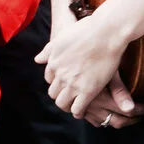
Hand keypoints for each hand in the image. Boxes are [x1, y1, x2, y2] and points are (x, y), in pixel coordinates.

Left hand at [37, 5, 143, 128]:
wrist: (105, 33)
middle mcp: (60, 75)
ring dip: (67, 106)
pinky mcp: (87, 91)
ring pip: (62, 103)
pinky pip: (77, 108)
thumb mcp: (62, 38)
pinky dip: (78, 112)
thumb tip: (38, 60)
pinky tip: (81, 112)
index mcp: (53, 62)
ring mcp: (72, 84)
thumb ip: (49, 50)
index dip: (57, 82)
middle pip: (53, 93)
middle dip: (60, 95)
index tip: (64, 84)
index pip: (49, 79)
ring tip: (73, 107)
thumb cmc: (86, 31)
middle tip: (69, 97)